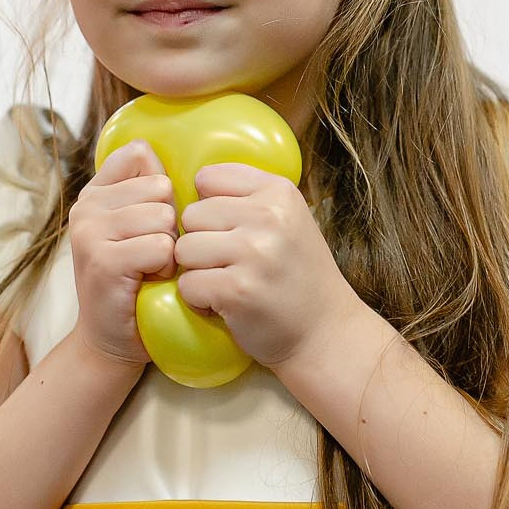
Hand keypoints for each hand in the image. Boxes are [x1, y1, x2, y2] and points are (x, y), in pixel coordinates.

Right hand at [68, 140, 177, 368]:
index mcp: (95, 192)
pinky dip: (166, 267)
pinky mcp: (102, 260)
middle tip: (152, 253)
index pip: (140, 155)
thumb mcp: (138, 227)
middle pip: (161, 187)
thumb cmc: (135, 280)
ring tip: (151, 267)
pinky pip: (160, 247)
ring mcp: (90, 232)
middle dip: (170, 223)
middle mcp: (86, 206)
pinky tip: (149, 280)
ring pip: (163, 216)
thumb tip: (173, 155)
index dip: (161, 188)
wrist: (110, 340)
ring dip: (169, 247)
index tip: (150, 219)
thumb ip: (148, 190)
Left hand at [175, 164, 359, 370]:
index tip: (229, 230)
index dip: (209, 207)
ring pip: (184, 249)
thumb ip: (247, 197)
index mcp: (279, 191)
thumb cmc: (297, 274)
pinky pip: (188, 284)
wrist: (325, 331)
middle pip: (191, 215)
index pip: (208, 178)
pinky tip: (224, 303)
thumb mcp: (287, 220)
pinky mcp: (237, 290)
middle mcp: (269, 217)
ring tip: (225, 282)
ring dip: (197, 271)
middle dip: (200, 241)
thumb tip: (194, 185)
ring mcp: (254, 253)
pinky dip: (198, 299)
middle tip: (228, 263)